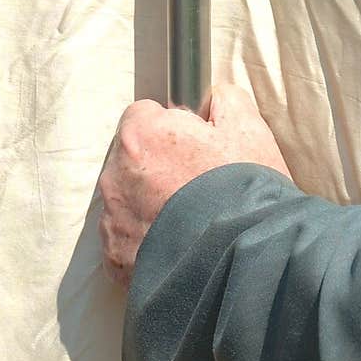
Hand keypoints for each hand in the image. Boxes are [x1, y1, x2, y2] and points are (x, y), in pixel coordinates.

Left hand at [99, 83, 291, 287]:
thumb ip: (224, 101)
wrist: (243, 260)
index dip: (173, 130)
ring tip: (190, 223)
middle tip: (196, 188)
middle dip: (156, 168)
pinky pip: (126, 243)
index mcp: (141, 136)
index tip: (195, 149)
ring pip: (126, 202)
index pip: (143, 116)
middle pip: (130, 160)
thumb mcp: (249, 130)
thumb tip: (211, 100)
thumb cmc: (245, 191)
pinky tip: (178, 248)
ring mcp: (112, 221)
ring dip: (149, 206)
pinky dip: (146, 244)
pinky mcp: (115, 260)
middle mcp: (115, 176)